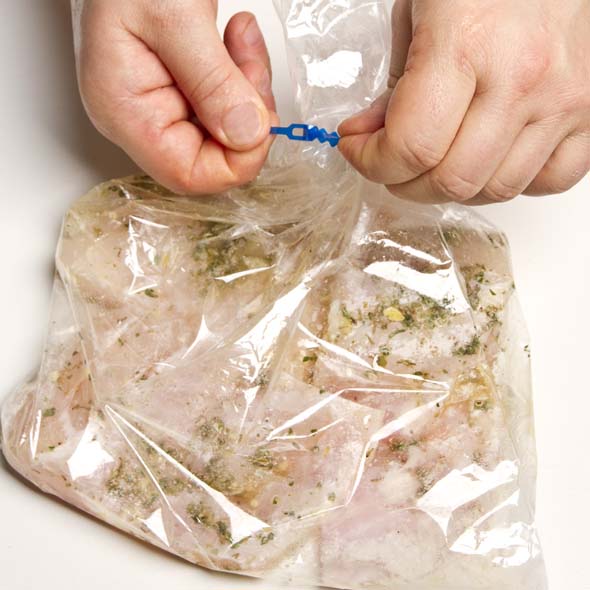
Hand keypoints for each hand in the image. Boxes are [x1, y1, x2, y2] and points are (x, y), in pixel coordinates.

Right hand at [72, 0, 276, 193]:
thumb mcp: (174, 14)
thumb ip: (212, 81)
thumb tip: (247, 136)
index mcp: (125, 112)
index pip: (189, 174)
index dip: (237, 159)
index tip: (264, 119)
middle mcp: (140, 117)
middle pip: (213, 154)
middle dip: (248, 115)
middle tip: (252, 64)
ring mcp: (159, 103)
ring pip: (225, 129)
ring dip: (249, 88)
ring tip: (244, 39)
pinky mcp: (178, 87)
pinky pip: (223, 102)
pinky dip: (241, 74)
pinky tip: (239, 39)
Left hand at [338, 0, 589, 203]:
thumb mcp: (418, 12)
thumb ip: (393, 87)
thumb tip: (369, 138)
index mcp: (466, 44)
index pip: (411, 147)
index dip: (371, 162)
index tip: (358, 151)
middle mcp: (522, 78)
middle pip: (451, 181)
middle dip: (404, 183)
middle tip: (391, 164)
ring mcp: (563, 99)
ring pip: (496, 190)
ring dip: (453, 187)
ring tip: (437, 160)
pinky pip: (550, 180)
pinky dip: (512, 181)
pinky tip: (490, 158)